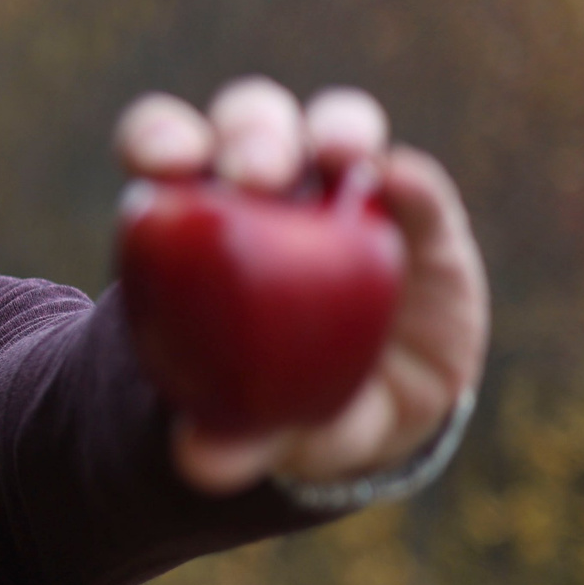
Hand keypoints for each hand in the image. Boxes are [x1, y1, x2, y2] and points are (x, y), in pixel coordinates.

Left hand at [114, 79, 489, 494]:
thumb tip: (195, 460)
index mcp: (200, 212)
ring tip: (337, 157)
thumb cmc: (278, 402)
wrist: (365, 416)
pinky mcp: (421, 217)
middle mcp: (273, 181)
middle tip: (254, 176)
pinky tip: (399, 183)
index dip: (162, 137)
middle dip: (253, 135)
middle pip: (254, 124)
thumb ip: (228, 439)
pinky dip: (409, 180)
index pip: (168, 146)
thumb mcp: (256, 429)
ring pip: (337, 128)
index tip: (166, 165)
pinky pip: (417, 187)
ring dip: (333, 131)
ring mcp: (349, 191)